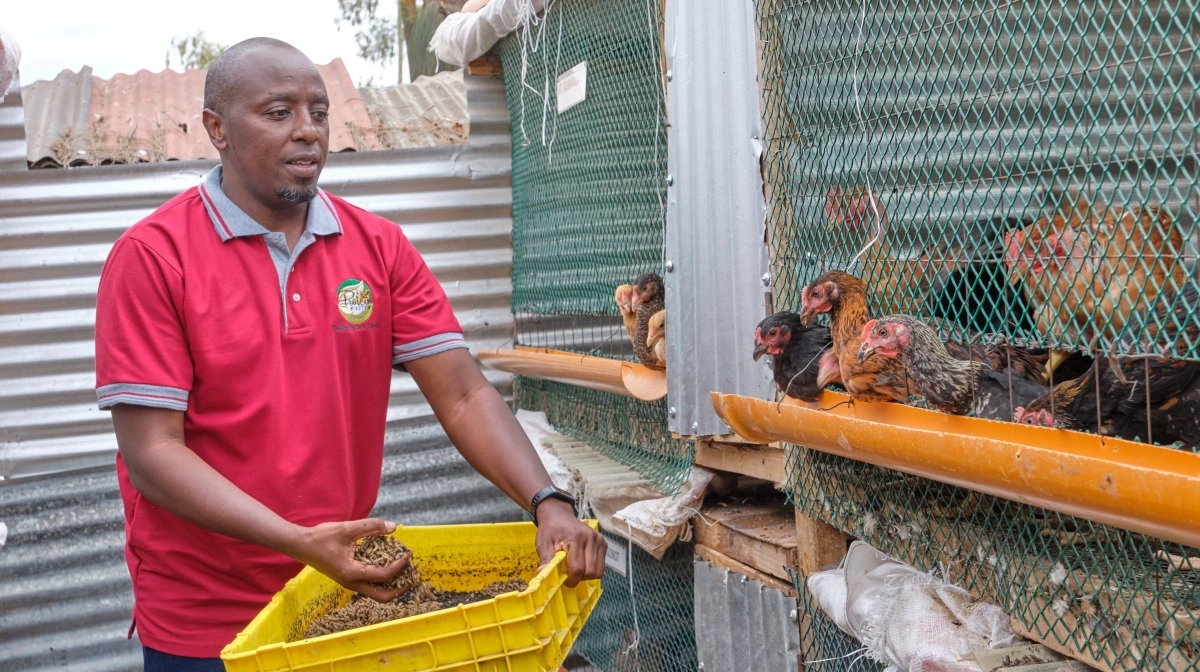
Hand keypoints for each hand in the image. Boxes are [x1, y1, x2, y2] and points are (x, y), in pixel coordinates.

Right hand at [285, 518, 412, 602]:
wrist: (301, 546)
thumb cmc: (321, 537)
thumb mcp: (347, 528)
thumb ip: (371, 526)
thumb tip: (393, 527)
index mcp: (352, 573)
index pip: (384, 575)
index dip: (400, 565)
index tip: (408, 554)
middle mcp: (352, 583)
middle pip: (383, 596)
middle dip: (400, 588)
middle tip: (412, 575)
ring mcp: (349, 583)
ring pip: (376, 593)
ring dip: (391, 584)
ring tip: (402, 569)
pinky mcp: (348, 579)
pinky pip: (369, 585)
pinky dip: (381, 579)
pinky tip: (386, 563)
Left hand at [534, 500, 606, 586]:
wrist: (559, 515)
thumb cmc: (550, 530)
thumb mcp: (543, 543)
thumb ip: (545, 559)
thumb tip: (542, 574)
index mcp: (576, 538)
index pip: (578, 568)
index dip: (571, 579)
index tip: (564, 580)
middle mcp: (591, 538)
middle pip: (590, 571)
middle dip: (579, 578)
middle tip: (569, 574)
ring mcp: (599, 540)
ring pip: (599, 571)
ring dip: (587, 575)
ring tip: (576, 568)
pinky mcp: (603, 543)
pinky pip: (602, 566)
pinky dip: (592, 569)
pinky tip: (582, 562)